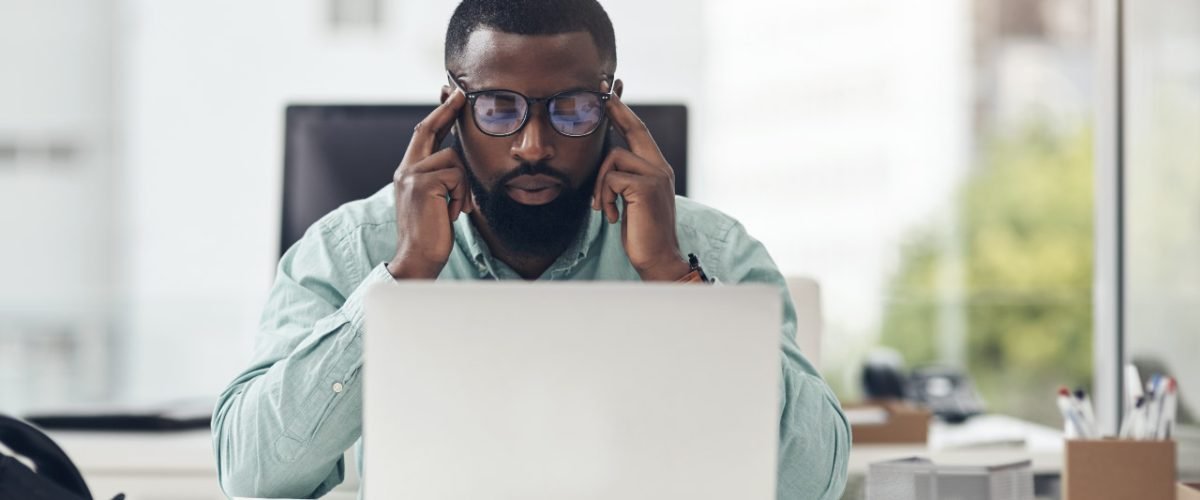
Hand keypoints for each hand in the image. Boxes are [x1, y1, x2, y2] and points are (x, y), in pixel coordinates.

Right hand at [386, 89, 474, 279]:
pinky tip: (453, 213)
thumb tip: (458, 159)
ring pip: (454, 160)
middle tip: (460, 93)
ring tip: (457, 208)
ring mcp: (411, 175)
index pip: (423, 135)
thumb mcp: (435, 200)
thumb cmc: (432, 234)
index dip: (438, 115)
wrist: (418, 258)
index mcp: (408, 172)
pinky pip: (457, 176)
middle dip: (447, 110)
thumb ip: (441, 178)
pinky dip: (462, 196)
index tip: (450, 95)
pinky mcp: (422, 184)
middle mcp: (405, 169)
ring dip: (464, 186)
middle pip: (428, 129)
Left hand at [593, 85, 690, 281]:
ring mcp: (656, 175)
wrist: (658, 259)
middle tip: (602, 91)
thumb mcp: (632, 200)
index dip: (624, 112)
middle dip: (616, 109)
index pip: (640, 132)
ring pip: (613, 158)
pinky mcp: (646, 187)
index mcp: (657, 168)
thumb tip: (606, 164)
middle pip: (635, 127)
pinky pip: (611, 178)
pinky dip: (604, 197)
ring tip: (603, 208)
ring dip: (599, 184)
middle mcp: (660, 167)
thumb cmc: (642, 233)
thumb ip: (625, 179)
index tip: (611, 93)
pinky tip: (610, 216)